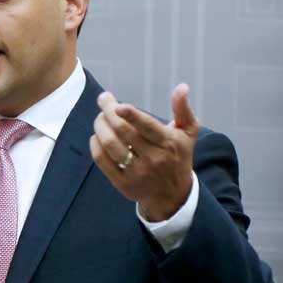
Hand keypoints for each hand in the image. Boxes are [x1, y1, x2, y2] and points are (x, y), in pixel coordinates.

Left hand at [89, 83, 198, 220]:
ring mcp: (136, 172)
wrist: (172, 195)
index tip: (117, 105)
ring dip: (99, 126)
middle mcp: (153, 158)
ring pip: (110, 144)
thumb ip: (183, 109)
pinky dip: (95, 144)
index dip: (131, 115)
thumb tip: (182, 87)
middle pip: (123, 132)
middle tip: (103, 99)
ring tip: (100, 118)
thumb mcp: (188, 133)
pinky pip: (102, 160)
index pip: (147, 126)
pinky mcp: (122, 183)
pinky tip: (97, 136)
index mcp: (168, 143)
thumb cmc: (178, 157)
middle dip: (108, 112)